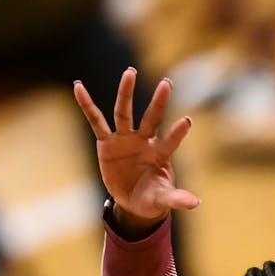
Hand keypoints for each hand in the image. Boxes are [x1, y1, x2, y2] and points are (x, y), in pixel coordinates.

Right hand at [74, 68, 197, 236]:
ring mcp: (125, 139)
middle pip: (152, 119)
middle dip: (159, 102)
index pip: (171, 142)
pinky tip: (78, 86)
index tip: (187, 121)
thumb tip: (195, 203)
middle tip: (167, 82)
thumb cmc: (152, 197)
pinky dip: (87, 105)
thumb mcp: (163, 200)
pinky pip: (95, 121)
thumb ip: (177, 199)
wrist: (133, 200)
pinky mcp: (106, 142)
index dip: (177, 133)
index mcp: (161, 155)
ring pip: (124, 113)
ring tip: (130, 72)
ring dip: (126, 93)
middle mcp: (144, 142)